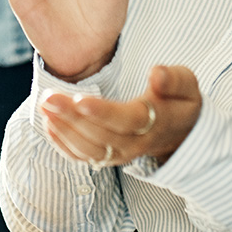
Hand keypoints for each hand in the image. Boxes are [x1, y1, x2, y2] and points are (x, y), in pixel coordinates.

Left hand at [41, 64, 202, 167]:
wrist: (184, 133)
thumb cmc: (180, 101)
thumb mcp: (187, 84)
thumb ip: (173, 79)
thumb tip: (157, 74)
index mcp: (155, 123)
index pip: (126, 121)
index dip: (102, 112)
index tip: (79, 99)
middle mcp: (136, 144)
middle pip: (101, 136)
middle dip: (72, 118)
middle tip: (48, 98)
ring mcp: (122, 154)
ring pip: (90, 149)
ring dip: (64, 131)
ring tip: (45, 108)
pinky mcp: (110, 157)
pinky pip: (85, 157)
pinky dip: (65, 145)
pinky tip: (49, 126)